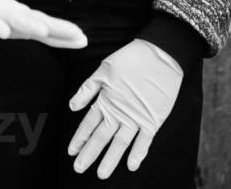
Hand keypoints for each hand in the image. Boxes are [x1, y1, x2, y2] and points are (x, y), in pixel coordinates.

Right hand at [0, 0, 87, 48]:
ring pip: (15, 17)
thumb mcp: (25, 27)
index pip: (49, 26)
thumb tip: (83, 40)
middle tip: (75, 34)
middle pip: (38, 20)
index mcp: (26, 19)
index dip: (64, 33)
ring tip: (42, 29)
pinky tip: (2, 32)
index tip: (83, 39)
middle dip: (56, 27)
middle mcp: (15, 13)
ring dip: (28, 23)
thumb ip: (51, 35)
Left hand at [68, 39, 183, 178]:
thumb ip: (86, 90)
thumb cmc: (129, 60)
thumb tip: (72, 107)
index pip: (88, 124)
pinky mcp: (154, 119)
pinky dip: (138, 154)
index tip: (70, 152)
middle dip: (89, 154)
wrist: (160, 55)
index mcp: (105, 100)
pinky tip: (131, 166)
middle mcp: (119, 112)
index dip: (78, 139)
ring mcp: (137, 117)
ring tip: (100, 174)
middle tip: (78, 168)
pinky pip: (145, 141)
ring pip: (120, 144)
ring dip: (110, 159)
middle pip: (101, 138)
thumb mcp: (102, 70)